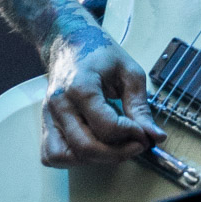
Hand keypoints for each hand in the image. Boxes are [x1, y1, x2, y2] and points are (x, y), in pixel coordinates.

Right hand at [40, 27, 165, 166]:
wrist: (70, 41)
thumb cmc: (99, 53)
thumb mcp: (128, 72)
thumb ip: (140, 106)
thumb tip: (154, 136)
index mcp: (80, 86)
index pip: (107, 126)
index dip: (132, 135)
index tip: (145, 133)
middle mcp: (60, 104)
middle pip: (86, 147)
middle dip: (118, 153)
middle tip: (137, 145)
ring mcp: (49, 115)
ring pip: (66, 156)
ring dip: (95, 160)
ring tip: (115, 147)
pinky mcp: (45, 123)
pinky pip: (52, 155)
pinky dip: (72, 160)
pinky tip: (92, 149)